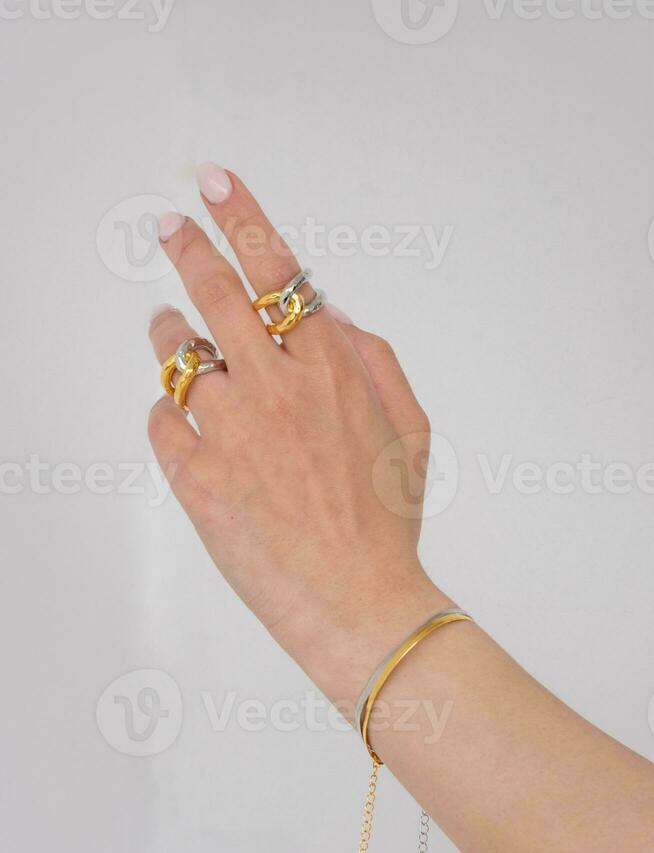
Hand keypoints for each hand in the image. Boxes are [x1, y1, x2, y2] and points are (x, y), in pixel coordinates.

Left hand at [148, 167, 446, 705]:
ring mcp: (230, 431)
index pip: (278, 271)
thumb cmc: (386, 520)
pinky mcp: (196, 476)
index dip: (243, 217)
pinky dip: (168, 412)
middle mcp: (276, 389)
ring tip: (171, 330)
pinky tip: (187, 423)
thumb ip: (372, 358)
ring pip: (177, 354)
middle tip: (171, 230)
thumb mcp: (409, 428)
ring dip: (171, 334)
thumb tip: (326, 316)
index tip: (215, 184)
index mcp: (331, 370)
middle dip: (188, 250)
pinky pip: (161, 420)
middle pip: (215, 294)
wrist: (357, 602)